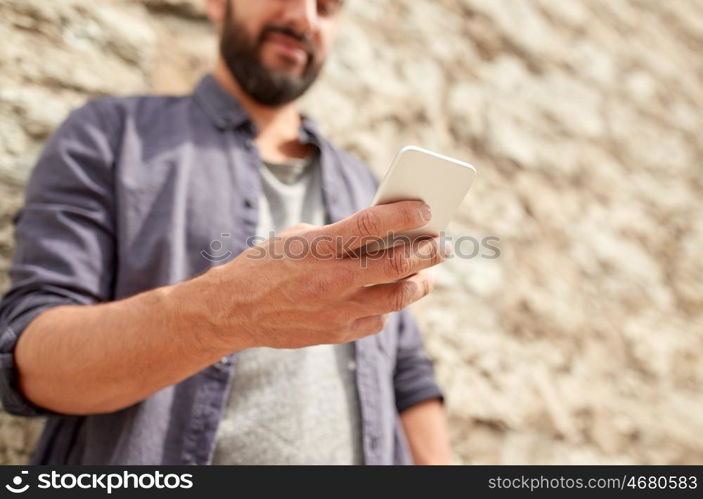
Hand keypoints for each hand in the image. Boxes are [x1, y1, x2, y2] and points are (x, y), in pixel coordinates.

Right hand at [202, 200, 448, 349]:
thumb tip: (382, 237)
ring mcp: (336, 310)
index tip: (426, 209)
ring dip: (418, 284)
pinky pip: (377, 320)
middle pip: (395, 265)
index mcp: (319, 246)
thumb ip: (340, 237)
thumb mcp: (299, 236)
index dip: (404, 216)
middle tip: (440, 246)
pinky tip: (387, 296)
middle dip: (426, 254)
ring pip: (396, 298)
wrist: (234, 310)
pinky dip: (387, 306)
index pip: (372, 225)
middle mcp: (331, 279)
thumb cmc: (267, 264)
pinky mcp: (336, 333)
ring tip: (426, 275)